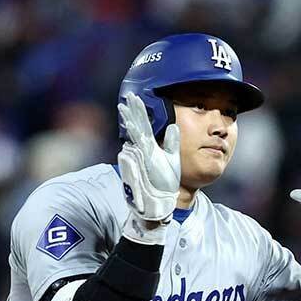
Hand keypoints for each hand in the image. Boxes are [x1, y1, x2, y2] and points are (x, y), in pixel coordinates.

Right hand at [117, 93, 180, 243]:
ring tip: (127, 112)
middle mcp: (143, 152)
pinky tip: (130, 137)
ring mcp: (141, 161)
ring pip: (134, 141)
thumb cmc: (164, 183)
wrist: (159, 203)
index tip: (136, 96)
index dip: (140, 111)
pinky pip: (133, 158)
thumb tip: (173, 126)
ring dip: (130, 127)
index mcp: (151, 148)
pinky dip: (131, 149)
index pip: (144, 126)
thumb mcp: (172, 159)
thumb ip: (171, 142)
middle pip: (137, 129)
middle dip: (132, 113)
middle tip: (128, 97)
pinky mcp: (140, 172)